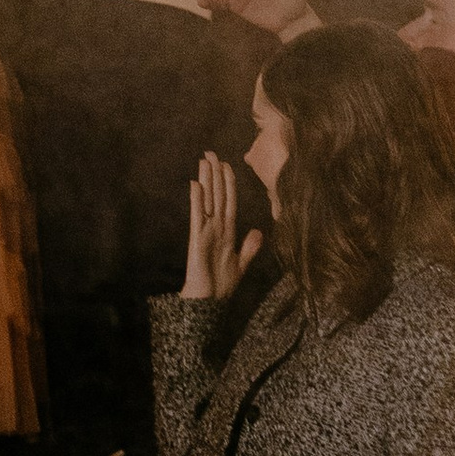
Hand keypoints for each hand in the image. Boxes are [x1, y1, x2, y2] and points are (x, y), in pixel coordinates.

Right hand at [183, 149, 262, 300]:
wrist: (209, 303)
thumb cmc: (221, 286)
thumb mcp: (241, 264)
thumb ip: (249, 248)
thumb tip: (258, 231)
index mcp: (227, 232)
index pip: (229, 201)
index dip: (228, 182)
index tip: (226, 164)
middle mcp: (216, 228)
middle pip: (217, 195)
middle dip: (215, 174)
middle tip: (211, 153)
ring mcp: (206, 232)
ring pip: (207, 200)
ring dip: (206, 180)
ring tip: (204, 161)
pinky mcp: (197, 239)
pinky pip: (198, 216)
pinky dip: (197, 200)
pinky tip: (196, 185)